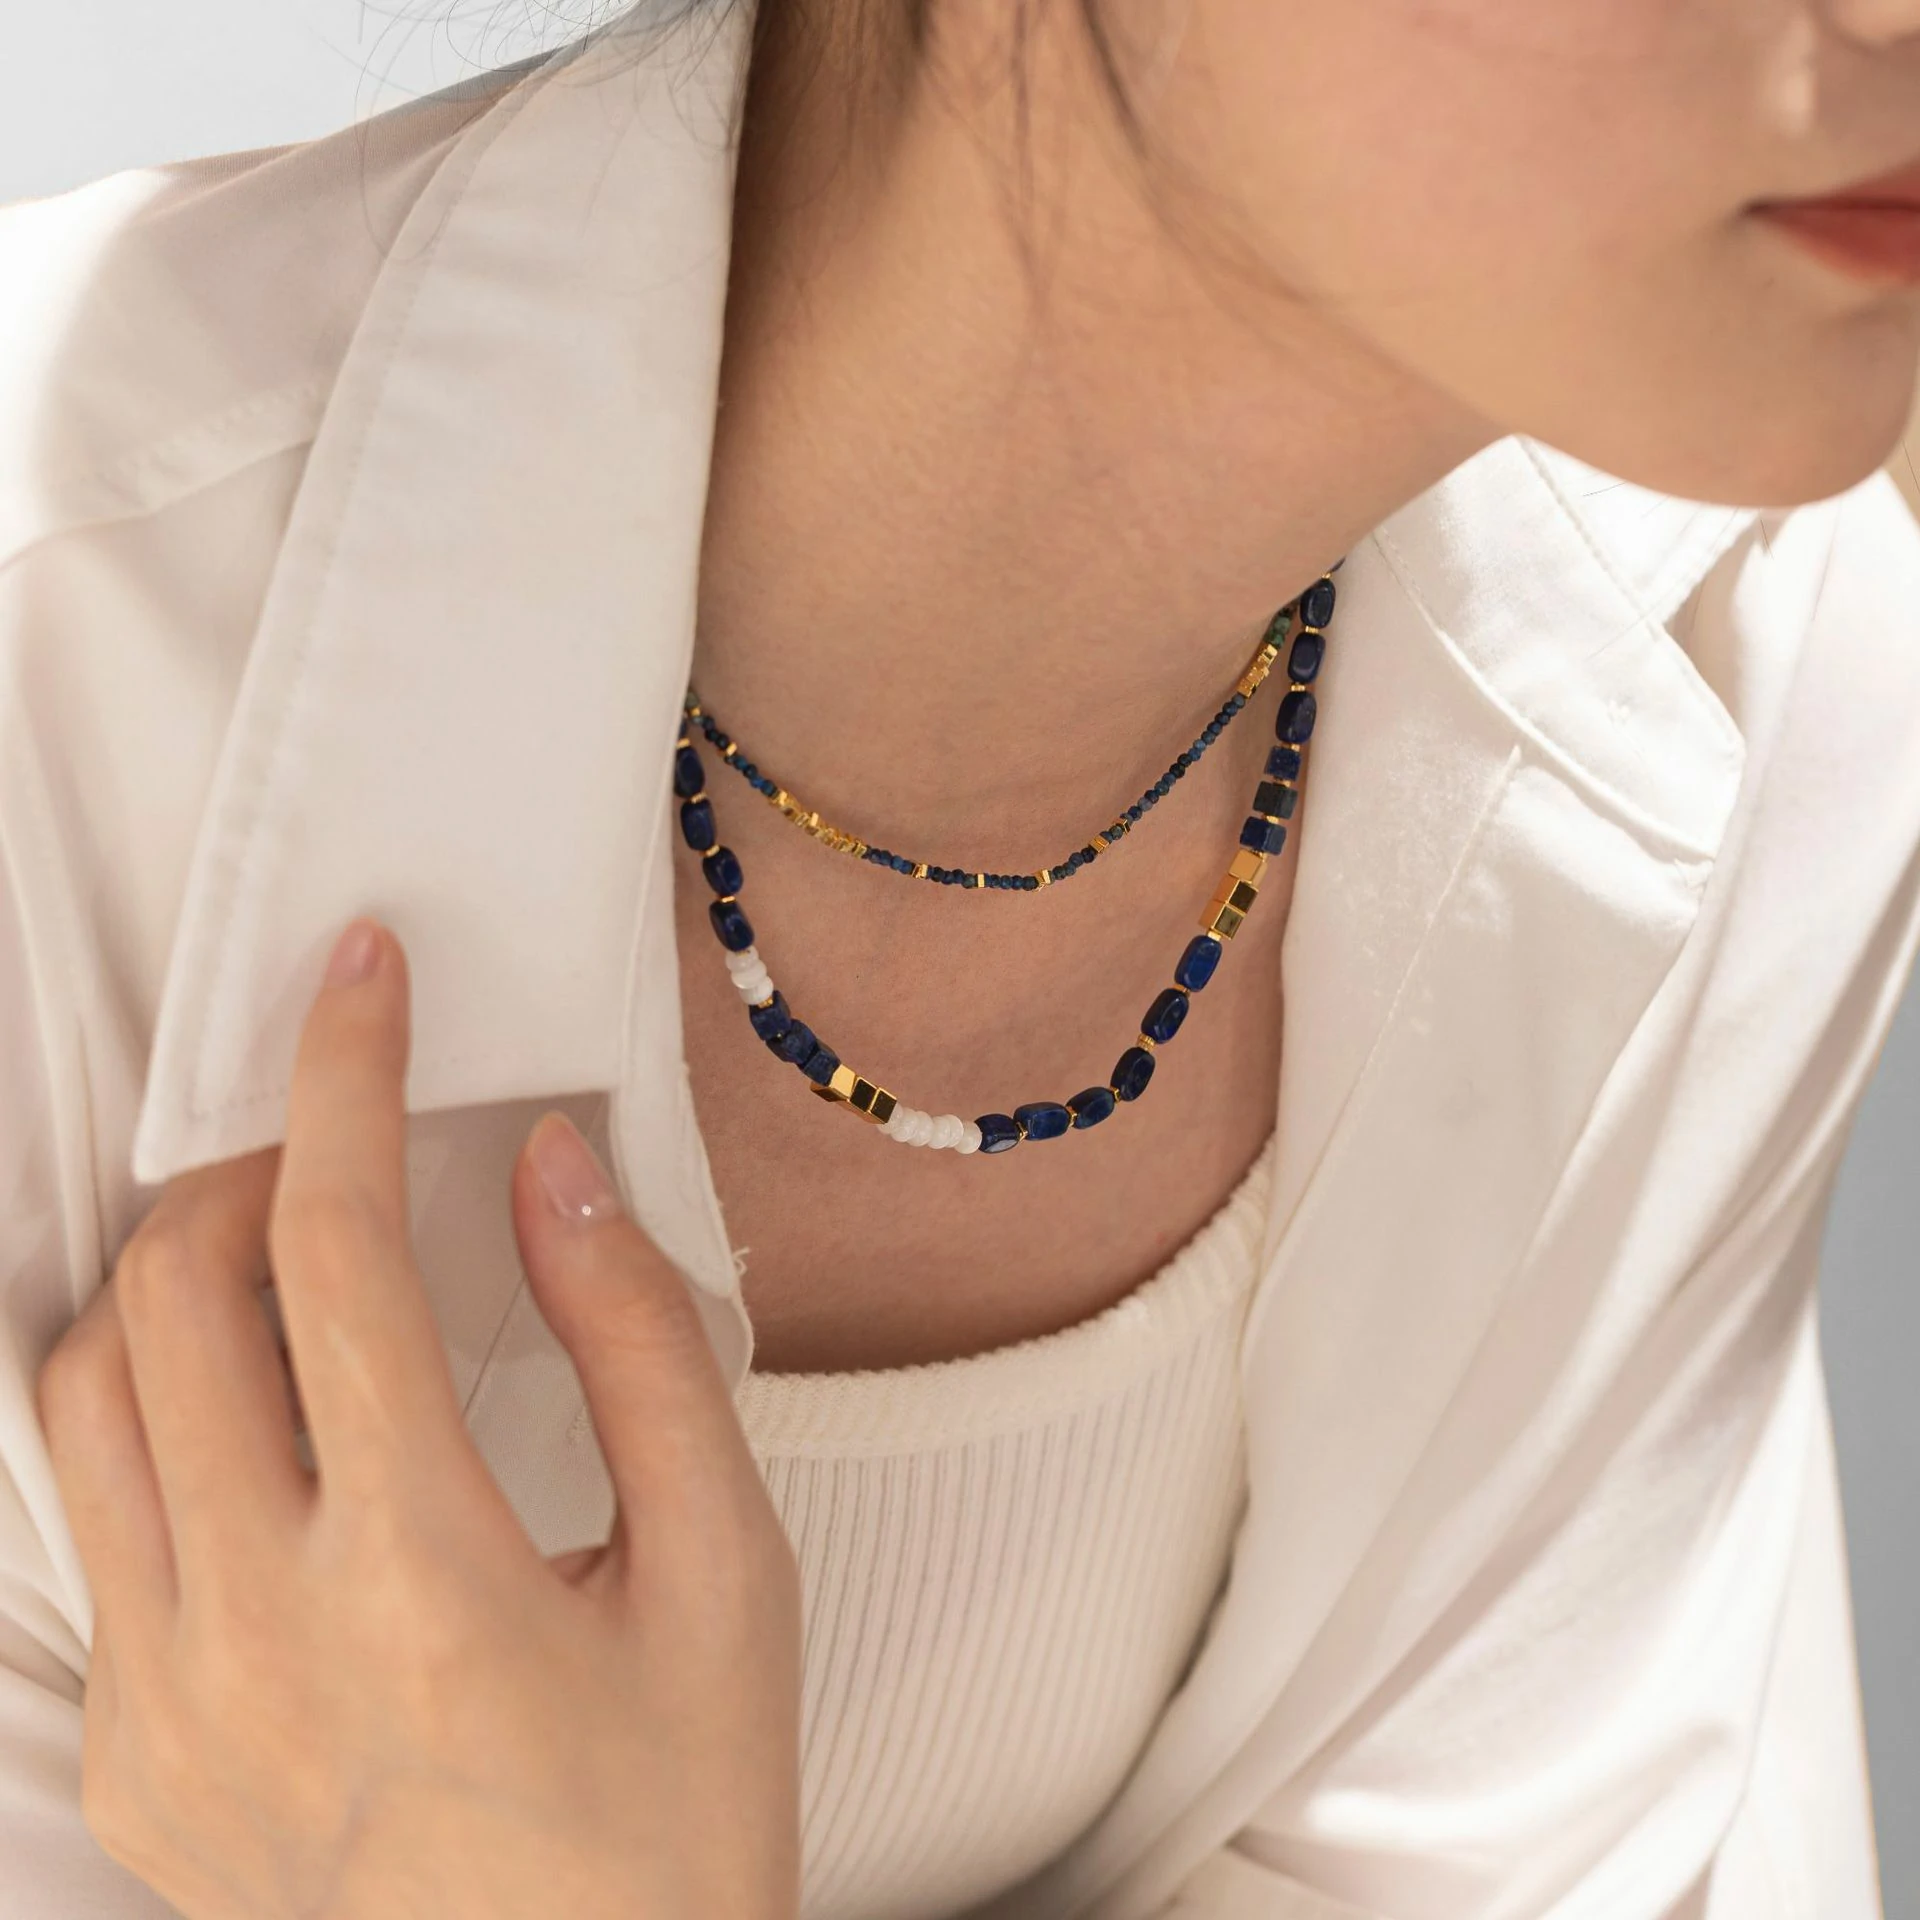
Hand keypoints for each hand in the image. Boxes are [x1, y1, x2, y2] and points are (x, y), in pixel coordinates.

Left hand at [34, 917, 801, 1919]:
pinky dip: (155, 1414)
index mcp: (424, 1578)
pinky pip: (88, 1519)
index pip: (334, 1253)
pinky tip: (267, 1424)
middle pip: (167, 1295)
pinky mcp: (135, 1755)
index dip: (346, 1079)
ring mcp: (167, 1706)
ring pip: (81, 1396)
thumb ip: (643, 1346)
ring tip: (292, 1268)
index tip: (363, 979)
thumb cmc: (678, 1820)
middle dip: (252, 1166)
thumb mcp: (727, 1568)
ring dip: (176, 1282)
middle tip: (350, 1150)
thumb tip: (558, 1177)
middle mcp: (253, 1636)